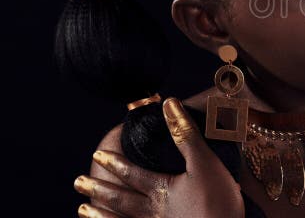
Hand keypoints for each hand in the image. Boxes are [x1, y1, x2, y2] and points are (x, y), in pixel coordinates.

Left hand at [73, 98, 244, 217]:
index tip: (96, 156)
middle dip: (99, 190)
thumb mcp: (205, 163)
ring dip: (102, 216)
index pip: (133, 174)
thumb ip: (186, 135)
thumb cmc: (218, 203)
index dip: (115, 164)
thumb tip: (169, 105)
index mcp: (162, 191)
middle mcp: (153, 213)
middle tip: (78, 182)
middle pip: (121, 200)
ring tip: (83, 210)